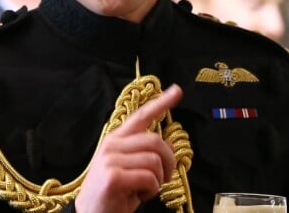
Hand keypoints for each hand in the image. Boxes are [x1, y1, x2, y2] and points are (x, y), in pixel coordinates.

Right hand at [74, 84, 182, 212]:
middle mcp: (112, 144)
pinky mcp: (114, 176)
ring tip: (145, 190)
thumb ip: (146, 154)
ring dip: (158, 180)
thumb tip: (169, 145)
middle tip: (165, 178)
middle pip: (155, 140)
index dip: (161, 103)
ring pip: (154, 160)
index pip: (141, 116)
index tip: (177, 91)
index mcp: (116, 139)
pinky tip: (138, 196)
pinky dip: (151, 191)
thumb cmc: (113, 195)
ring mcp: (111, 159)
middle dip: (169, 161)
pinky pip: (149, 178)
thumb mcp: (131, 170)